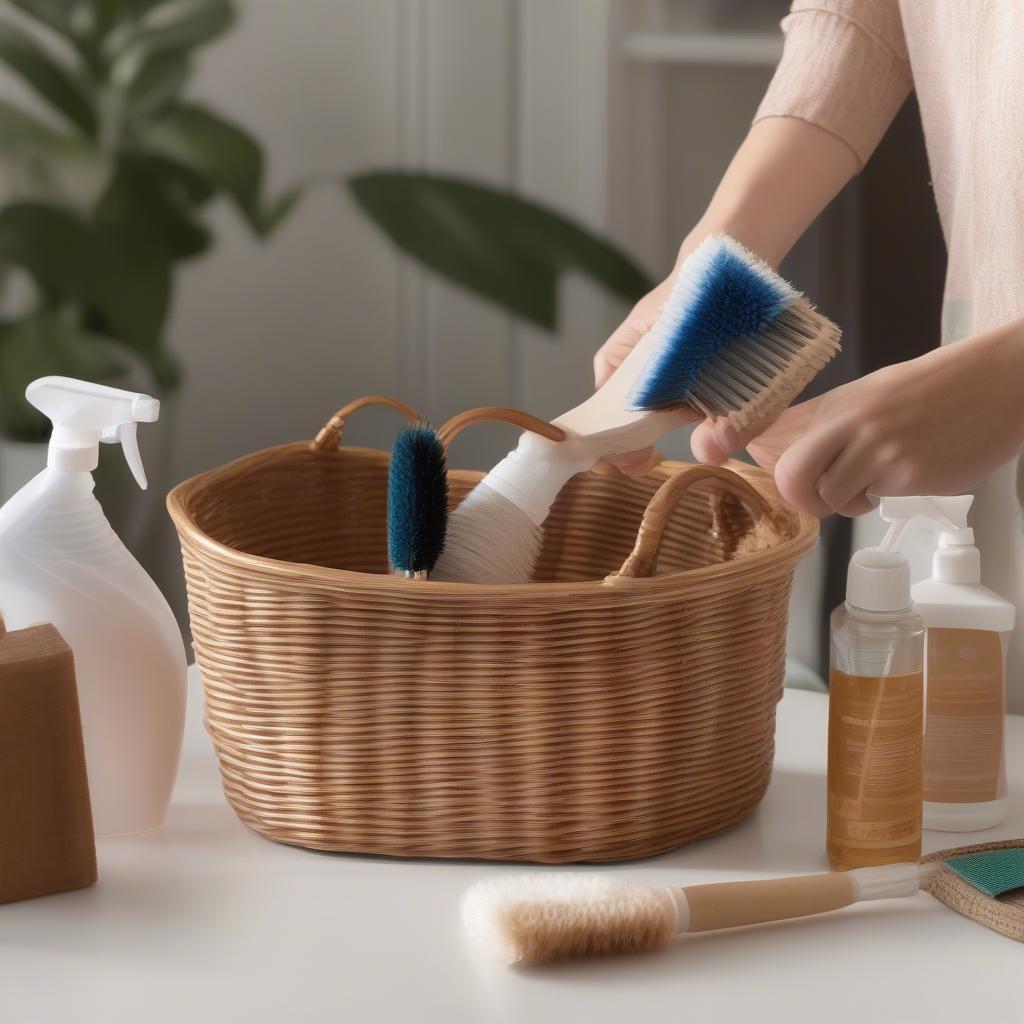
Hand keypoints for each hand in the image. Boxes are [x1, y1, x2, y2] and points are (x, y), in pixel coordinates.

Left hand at [690, 324, 1023, 516]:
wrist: (999, 383)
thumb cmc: (931, 391)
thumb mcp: (866, 397)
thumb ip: (818, 423)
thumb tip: (766, 445)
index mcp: (836, 403)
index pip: (771, 424)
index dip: (735, 437)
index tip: (711, 442)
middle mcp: (850, 424)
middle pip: (791, 475)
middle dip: (799, 496)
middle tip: (819, 494)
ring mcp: (879, 450)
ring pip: (831, 499)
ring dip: (845, 501)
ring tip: (872, 481)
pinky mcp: (908, 474)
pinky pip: (870, 502)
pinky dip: (876, 500)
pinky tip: (899, 478)